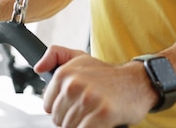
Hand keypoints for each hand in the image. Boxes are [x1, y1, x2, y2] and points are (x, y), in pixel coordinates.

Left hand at [34, 45, 153, 127]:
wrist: (137, 82)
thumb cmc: (107, 74)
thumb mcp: (80, 57)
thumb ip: (56, 55)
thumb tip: (38, 67)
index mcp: (65, 73)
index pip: (48, 106)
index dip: (62, 108)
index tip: (75, 103)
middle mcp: (74, 84)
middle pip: (58, 119)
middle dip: (72, 118)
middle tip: (88, 109)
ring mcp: (89, 99)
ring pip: (70, 127)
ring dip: (83, 124)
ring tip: (94, 114)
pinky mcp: (103, 114)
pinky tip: (99, 121)